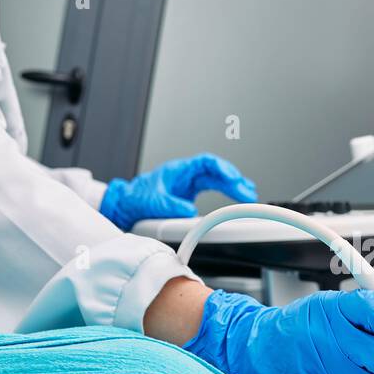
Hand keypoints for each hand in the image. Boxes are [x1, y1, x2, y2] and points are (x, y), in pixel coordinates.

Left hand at [100, 154, 258, 230]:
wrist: (126, 205)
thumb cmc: (135, 199)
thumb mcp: (152, 202)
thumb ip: (170, 205)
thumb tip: (189, 210)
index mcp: (179, 170)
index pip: (206, 163)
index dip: (221, 168)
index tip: (232, 178)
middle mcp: (186, 175)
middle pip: (216, 172)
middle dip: (233, 180)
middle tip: (247, 192)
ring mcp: (189, 184)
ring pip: (217, 180)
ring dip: (233, 186)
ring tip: (248, 195)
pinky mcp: (190, 194)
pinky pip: (212, 189)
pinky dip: (225, 192)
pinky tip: (237, 197)